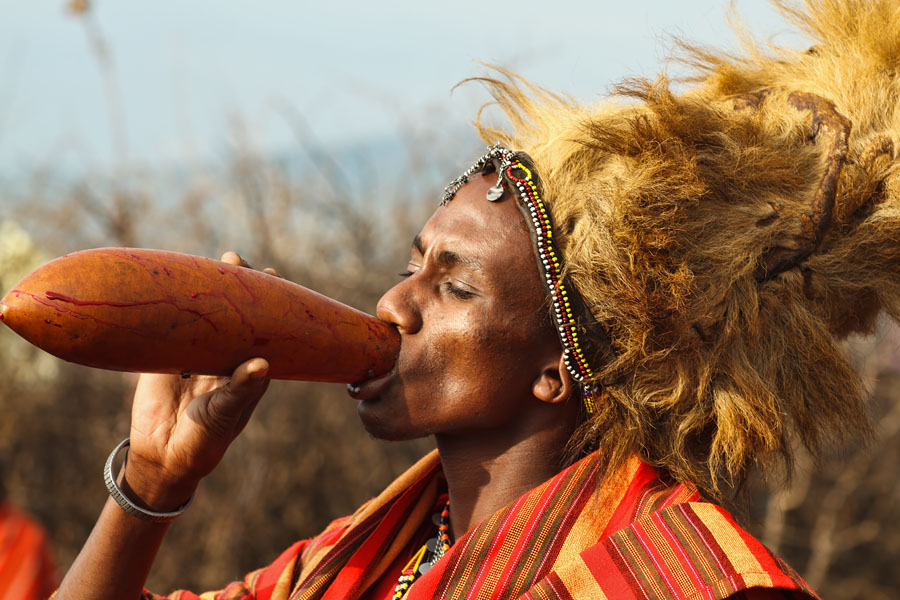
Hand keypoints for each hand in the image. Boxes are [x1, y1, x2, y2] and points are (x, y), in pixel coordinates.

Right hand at [123, 252, 275, 509]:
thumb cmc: (205, 440)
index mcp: (246, 368)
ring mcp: (195, 354)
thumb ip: (241, 390)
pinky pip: (171, 328)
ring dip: (206, 289)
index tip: (271, 275)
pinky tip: (173, 283)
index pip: (261, 328)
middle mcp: (223, 356)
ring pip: (203, 315)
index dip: (266, 302)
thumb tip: (263, 363)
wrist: (163, 456)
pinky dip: (172, 308)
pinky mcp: (165, 357)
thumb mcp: (224, 415)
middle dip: (235, 285)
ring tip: (215, 261)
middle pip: (232, 313)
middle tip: (236, 259)